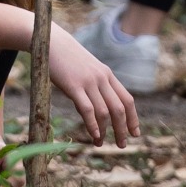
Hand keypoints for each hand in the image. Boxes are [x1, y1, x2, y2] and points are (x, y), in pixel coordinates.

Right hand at [46, 28, 139, 145]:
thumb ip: (96, 87)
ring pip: (104, 111)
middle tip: (121, 145)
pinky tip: (94, 135)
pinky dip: (93, 124)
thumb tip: (99, 112)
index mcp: (107, 75)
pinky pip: (87, 109)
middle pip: (119, 108)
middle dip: (122, 129)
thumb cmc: (67, 59)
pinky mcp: (74, 86)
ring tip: (100, 144)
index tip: (134, 133)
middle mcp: (102, 78)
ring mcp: (89, 82)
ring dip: (106, 131)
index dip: (133, 118)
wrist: (51, 41)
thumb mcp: (87, 71)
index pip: (127, 99)